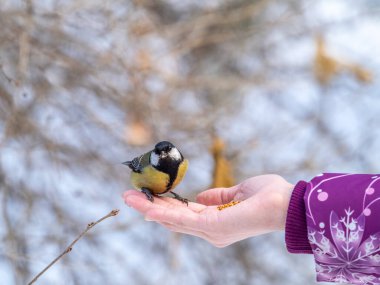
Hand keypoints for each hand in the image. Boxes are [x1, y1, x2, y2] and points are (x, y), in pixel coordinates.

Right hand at [123, 175, 293, 246]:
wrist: (288, 202)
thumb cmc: (269, 196)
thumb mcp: (238, 192)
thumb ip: (219, 196)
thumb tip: (201, 196)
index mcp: (216, 222)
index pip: (184, 214)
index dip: (164, 206)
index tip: (148, 196)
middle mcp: (211, 230)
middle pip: (173, 218)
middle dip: (149, 208)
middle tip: (128, 196)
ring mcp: (212, 230)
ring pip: (174, 219)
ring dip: (150, 209)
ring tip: (129, 198)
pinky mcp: (215, 226)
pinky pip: (185, 219)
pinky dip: (165, 214)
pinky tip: (148, 208)